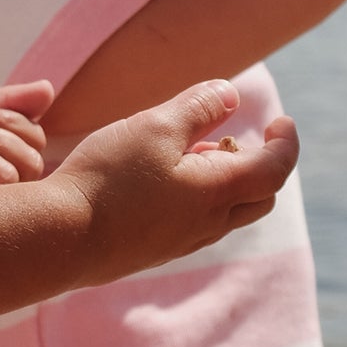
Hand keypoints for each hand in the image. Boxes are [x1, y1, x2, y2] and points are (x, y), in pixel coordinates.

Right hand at [45, 80, 299, 282]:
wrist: (59, 239)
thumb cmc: (108, 178)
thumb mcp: (155, 126)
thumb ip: (199, 107)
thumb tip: (231, 94)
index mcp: (218, 191)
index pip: (276, 169)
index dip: (286, 143)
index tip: (282, 122)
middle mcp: (208, 224)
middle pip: (258, 197)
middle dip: (259, 164)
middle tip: (231, 137)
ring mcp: (181, 242)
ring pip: (225, 213)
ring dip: (224, 181)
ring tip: (188, 153)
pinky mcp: (154, 251)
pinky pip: (195, 225)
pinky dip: (198, 198)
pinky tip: (159, 181)